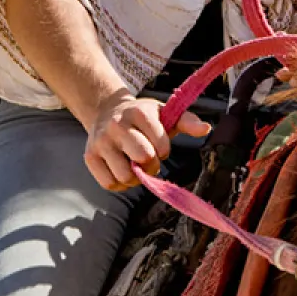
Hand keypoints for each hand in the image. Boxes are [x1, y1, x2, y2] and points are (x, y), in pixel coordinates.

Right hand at [83, 89, 208, 191]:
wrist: (107, 111)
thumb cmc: (142, 116)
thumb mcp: (164, 112)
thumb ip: (187, 121)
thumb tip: (206, 129)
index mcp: (139, 112)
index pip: (160, 143)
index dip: (165, 150)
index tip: (162, 147)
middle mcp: (117, 125)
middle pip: (143, 159)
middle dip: (152, 165)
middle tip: (150, 160)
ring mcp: (101, 142)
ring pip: (125, 175)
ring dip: (136, 178)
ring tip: (136, 166)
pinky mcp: (90, 157)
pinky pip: (109, 184)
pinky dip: (121, 184)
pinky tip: (124, 171)